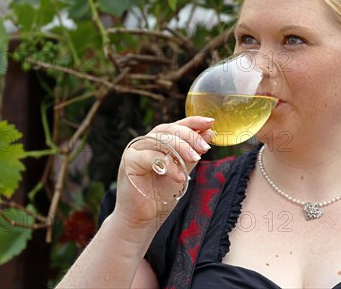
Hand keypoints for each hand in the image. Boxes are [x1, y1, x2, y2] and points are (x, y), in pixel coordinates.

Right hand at [112, 116, 215, 230]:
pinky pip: (151, 157)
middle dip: (189, 136)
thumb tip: (209, 133)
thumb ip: (193, 153)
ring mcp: (135, 150)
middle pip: (168, 130)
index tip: (211, 122)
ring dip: (181, 148)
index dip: (193, 122)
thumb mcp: (183, 171)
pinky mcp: (129, 162)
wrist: (144, 219)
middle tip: (204, 147)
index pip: (176, 125)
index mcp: (158, 141)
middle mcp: (146, 142)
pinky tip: (180, 176)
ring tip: (196, 158)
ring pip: (161, 140)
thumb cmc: (161, 195)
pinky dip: (169, 165)